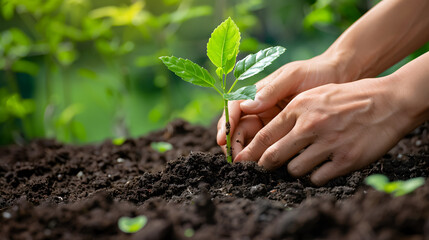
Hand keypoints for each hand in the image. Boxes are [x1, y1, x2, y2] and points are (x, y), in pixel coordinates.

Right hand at [217, 53, 357, 152]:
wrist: (340, 79)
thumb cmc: (315, 72)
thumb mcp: (293, 77)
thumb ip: (271, 90)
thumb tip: (246, 106)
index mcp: (258, 93)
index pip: (234, 108)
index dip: (226, 123)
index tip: (223, 138)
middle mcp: (260, 108)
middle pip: (237, 128)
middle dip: (233, 143)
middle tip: (236, 159)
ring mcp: (270, 122)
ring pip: (250, 140)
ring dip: (245, 153)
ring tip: (246, 166)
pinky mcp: (283, 134)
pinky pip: (268, 147)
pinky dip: (262, 156)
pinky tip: (263, 166)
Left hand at [234, 76, 411, 185]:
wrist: (387, 102)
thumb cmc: (347, 97)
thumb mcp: (313, 95)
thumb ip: (289, 110)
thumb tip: (263, 124)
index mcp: (299, 108)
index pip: (264, 136)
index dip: (250, 152)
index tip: (242, 161)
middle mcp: (310, 126)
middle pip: (273, 156)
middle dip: (264, 165)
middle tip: (264, 168)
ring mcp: (327, 143)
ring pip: (294, 170)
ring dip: (295, 169)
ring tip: (304, 161)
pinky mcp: (345, 160)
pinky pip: (317, 178)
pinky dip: (316, 175)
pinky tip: (322, 166)